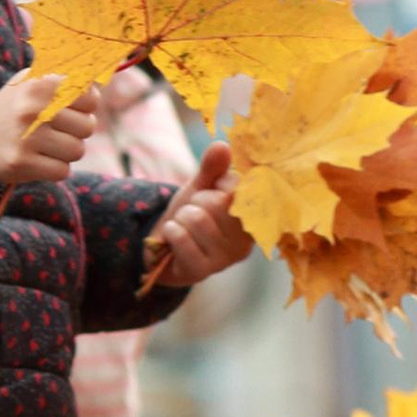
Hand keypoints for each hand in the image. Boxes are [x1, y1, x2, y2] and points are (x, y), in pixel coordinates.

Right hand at [0, 70, 94, 185]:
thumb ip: (68, 79)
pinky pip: (62, 171)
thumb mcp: (35, 81)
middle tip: (57, 129)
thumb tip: (100, 84)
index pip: (90, 98)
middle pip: (87, 127)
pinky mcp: (21, 163)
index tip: (73, 108)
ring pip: (77, 151)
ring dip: (66, 151)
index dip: (86, 106)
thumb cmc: (17, 107)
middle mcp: (32, 109)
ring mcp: (26, 137)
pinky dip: (55, 168)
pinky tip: (39, 159)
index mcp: (39, 84)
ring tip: (46, 144)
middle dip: (77, 131)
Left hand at [145, 144, 254, 288]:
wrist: (164, 249)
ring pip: (197, 219)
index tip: (214, 193)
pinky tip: (174, 239)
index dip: (218, 185)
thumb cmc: (191, 215)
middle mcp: (245, 242)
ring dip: (181, 218)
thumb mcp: (201, 187)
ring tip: (184, 227)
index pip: (239, 189)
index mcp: (252, 220)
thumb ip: (212, 168)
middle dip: (196, 202)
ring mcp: (225, 259)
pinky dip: (170, 231)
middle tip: (195, 213)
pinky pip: (181, 237)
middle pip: (217, 203)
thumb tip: (222, 145)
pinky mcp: (202, 270)